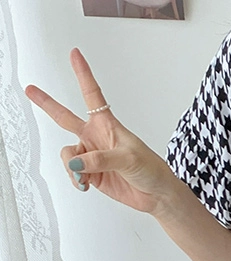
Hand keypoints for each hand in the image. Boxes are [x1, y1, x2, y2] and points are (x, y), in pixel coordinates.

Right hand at [25, 47, 178, 214]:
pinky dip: (76, 179)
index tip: (75, 54)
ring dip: (72, 166)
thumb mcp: (128, 158)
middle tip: (30, 89)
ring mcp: (92, 156)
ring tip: (85, 175)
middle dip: (46, 104)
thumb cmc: (151, 169)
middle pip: (65, 118)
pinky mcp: (91, 174)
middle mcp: (96, 137)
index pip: (92, 95)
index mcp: (107, 125)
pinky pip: (73, 173)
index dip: (83, 74)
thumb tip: (77, 163)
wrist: (157, 194)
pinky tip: (85, 183)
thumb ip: (99, 159)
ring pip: (68, 154)